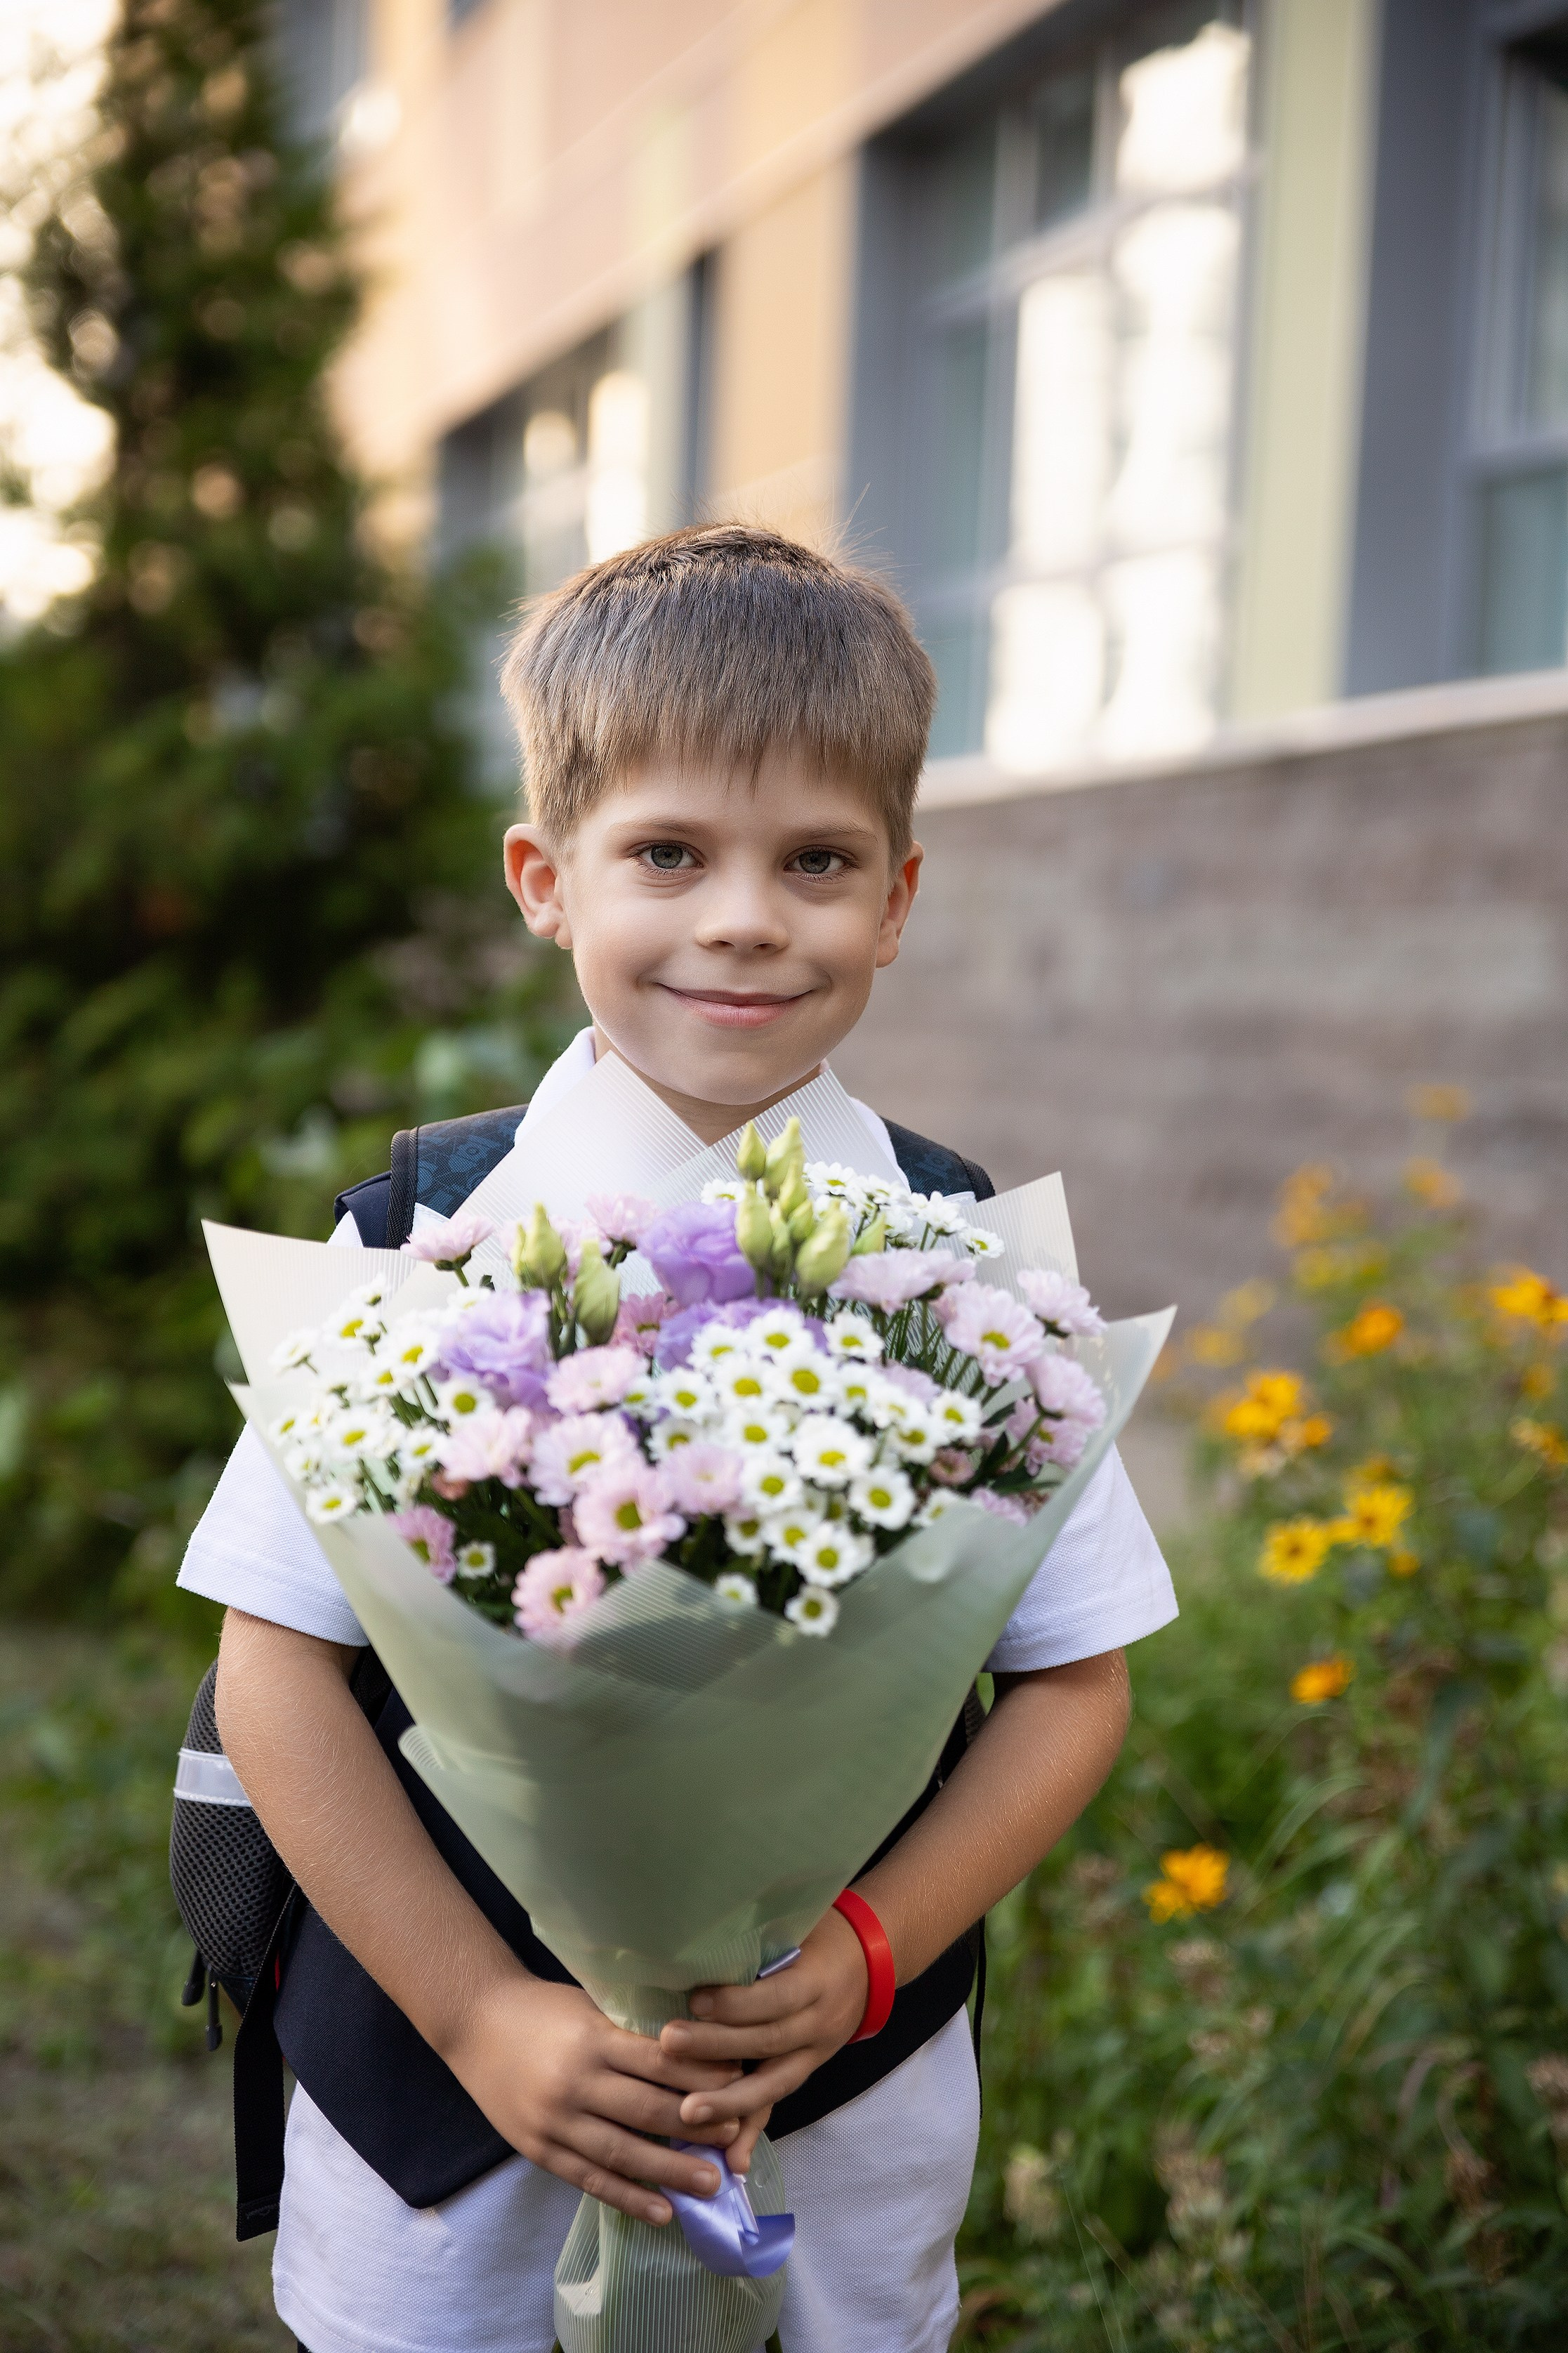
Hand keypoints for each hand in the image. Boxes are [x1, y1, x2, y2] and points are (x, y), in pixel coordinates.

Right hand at [445, 1971, 747, 2225]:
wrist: (473, 2022)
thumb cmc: (540, 2008)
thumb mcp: (588, 2007)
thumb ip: (628, 2034)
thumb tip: (690, 2053)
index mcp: (592, 2039)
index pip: (657, 2061)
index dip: (699, 2074)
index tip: (737, 2082)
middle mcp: (575, 2083)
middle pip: (645, 2110)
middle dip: (695, 2126)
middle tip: (736, 2136)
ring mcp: (555, 2121)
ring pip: (622, 2152)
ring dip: (670, 2171)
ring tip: (711, 2184)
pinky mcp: (539, 2149)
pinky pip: (589, 2179)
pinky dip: (628, 2196)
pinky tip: (662, 2211)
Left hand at [658, 1907, 870, 2171]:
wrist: (871, 1961)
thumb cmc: (822, 1934)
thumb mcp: (800, 1925)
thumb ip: (759, 1940)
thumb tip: (698, 1940)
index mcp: (816, 1980)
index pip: (775, 1997)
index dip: (737, 2003)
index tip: (695, 2001)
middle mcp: (818, 2022)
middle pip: (766, 2041)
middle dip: (716, 2048)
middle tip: (668, 2047)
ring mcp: (813, 2053)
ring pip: (773, 2084)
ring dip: (729, 2103)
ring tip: (687, 2114)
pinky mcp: (804, 2071)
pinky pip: (777, 2104)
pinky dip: (753, 2134)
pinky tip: (732, 2162)